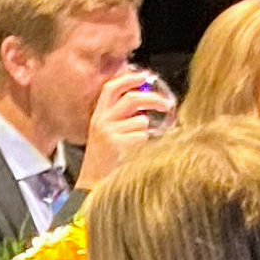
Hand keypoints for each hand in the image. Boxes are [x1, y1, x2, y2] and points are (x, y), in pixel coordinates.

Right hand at [81, 70, 176, 184]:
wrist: (92, 183)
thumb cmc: (104, 159)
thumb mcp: (106, 133)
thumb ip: (121, 116)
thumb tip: (146, 101)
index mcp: (98, 115)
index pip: (110, 88)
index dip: (128, 79)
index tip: (146, 75)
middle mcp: (101, 121)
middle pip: (131, 99)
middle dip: (153, 99)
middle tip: (167, 104)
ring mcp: (108, 132)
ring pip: (141, 120)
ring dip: (144, 131)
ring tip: (135, 143)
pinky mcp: (116, 144)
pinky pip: (141, 136)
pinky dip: (143, 143)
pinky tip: (133, 152)